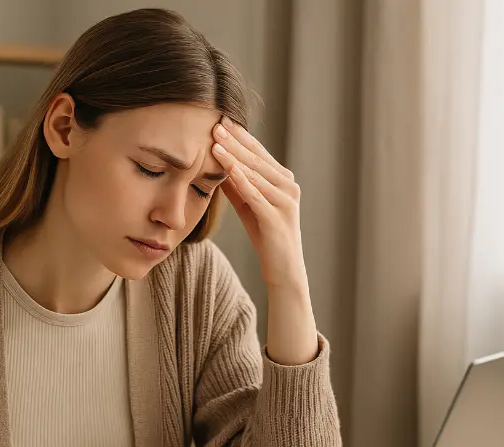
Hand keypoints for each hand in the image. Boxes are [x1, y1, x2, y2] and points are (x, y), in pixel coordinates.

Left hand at [212, 116, 307, 289]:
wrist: (283, 269)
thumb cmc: (265, 235)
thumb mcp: (248, 205)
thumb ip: (236, 184)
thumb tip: (216, 162)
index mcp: (282, 180)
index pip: (258, 152)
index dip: (240, 136)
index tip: (221, 120)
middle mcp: (288, 185)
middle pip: (257, 158)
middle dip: (235, 140)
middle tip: (216, 122)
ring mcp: (285, 200)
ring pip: (256, 173)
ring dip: (235, 155)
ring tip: (216, 141)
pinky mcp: (277, 217)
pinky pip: (256, 194)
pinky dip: (241, 179)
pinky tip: (227, 167)